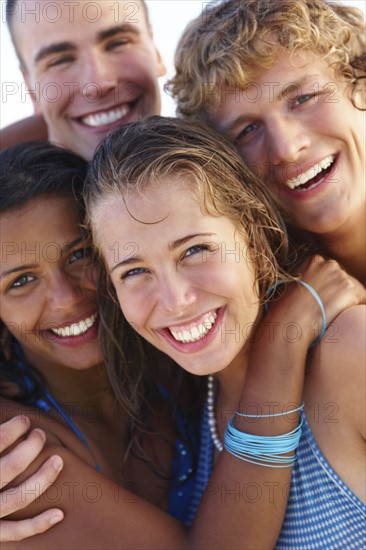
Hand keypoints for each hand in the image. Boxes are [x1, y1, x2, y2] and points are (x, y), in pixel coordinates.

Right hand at [0, 416, 63, 541]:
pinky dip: (38, 525)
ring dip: (44, 478)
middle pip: (12, 466)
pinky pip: (14, 532)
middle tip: (39, 434)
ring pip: (19, 498)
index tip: (24, 421)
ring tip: (58, 460)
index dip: (15, 427)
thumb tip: (2, 412)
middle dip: (32, 446)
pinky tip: (59, 514)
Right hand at [267, 255, 365, 348]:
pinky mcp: (350, 288)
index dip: (328, 288)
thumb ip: (303, 281)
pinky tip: (342, 317)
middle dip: (339, 293)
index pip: (330, 272)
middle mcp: (328, 263)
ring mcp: (341, 274)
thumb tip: (309, 290)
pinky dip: (356, 309)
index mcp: (312, 260)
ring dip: (347, 302)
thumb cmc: (284, 310)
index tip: (323, 299)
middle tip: (328, 309)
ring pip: (354, 290)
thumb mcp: (289, 286)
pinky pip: (363, 300)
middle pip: (343, 279)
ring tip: (333, 315)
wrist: (289, 320)